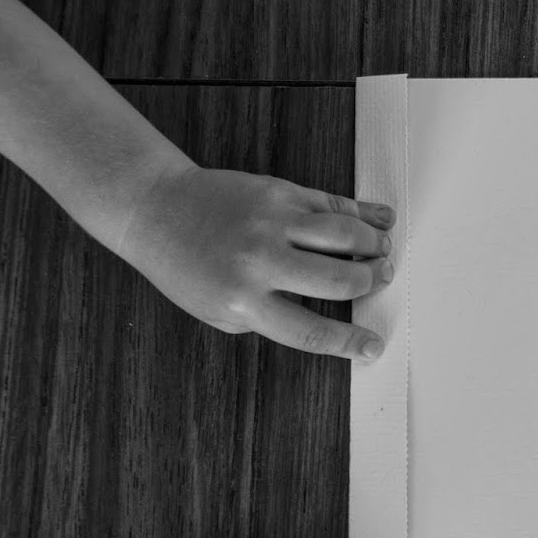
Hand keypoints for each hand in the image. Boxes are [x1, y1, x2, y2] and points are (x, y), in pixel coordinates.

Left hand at [116, 164, 395, 359]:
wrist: (155, 210)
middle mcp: (259, 261)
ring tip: (382, 252)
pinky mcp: (277, 191)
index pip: (312, 331)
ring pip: (345, 234)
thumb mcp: (222, 312)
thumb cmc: (187, 267)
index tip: (372, 345)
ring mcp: (270, 222)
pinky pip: (331, 202)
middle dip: (371, 283)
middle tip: (381, 280)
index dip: (350, 342)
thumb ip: (274, 318)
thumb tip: (331, 319)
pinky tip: (379, 219)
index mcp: (243, 301)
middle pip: (339, 279)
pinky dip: (362, 211)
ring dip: (373, 245)